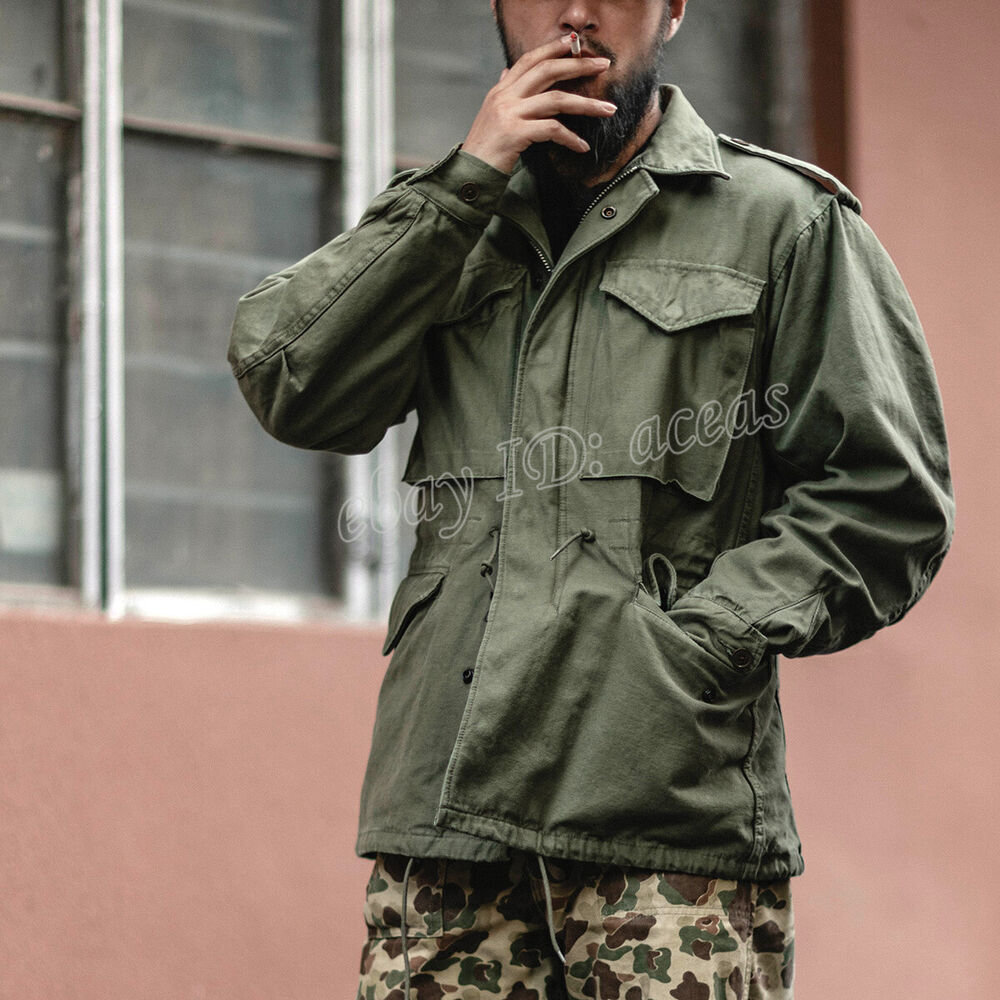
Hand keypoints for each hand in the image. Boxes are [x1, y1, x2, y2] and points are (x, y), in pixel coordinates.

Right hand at [462, 36, 616, 174]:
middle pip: (547, 71)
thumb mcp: (492, 114)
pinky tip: (582, 146)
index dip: (555, 48)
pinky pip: (552, 130)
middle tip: (603, 65)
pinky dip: (570, 138)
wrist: (469, 174)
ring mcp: (509, 114)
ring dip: (586, 104)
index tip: (577, 44)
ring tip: (608, 109)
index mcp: (501, 90)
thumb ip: (503, 92)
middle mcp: (505, 97)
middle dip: (578, 66)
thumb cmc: (485, 149)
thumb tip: (507, 72)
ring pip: (556, 100)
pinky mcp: (515, 134)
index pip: (531, 59)